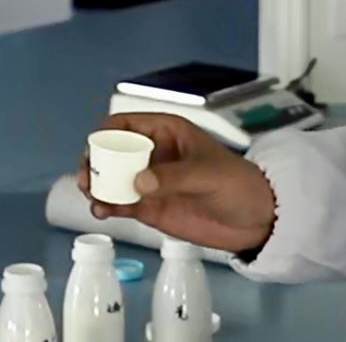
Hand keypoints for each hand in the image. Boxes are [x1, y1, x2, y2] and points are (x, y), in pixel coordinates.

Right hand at [78, 113, 276, 254]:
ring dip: (97, 186)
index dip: (105, 134)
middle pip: (110, 152)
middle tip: (89, 179)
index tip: (96, 151)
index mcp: (165, 131)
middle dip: (95, 162)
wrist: (257, 220)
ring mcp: (148, 182)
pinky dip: (107, 206)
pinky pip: (120, 204)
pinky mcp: (149, 207)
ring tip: (94, 199)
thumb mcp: (208, 174)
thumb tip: (138, 182)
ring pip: (111, 179)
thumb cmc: (237, 184)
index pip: (125, 124)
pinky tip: (102, 212)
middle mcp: (151, 153)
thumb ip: (173, 177)